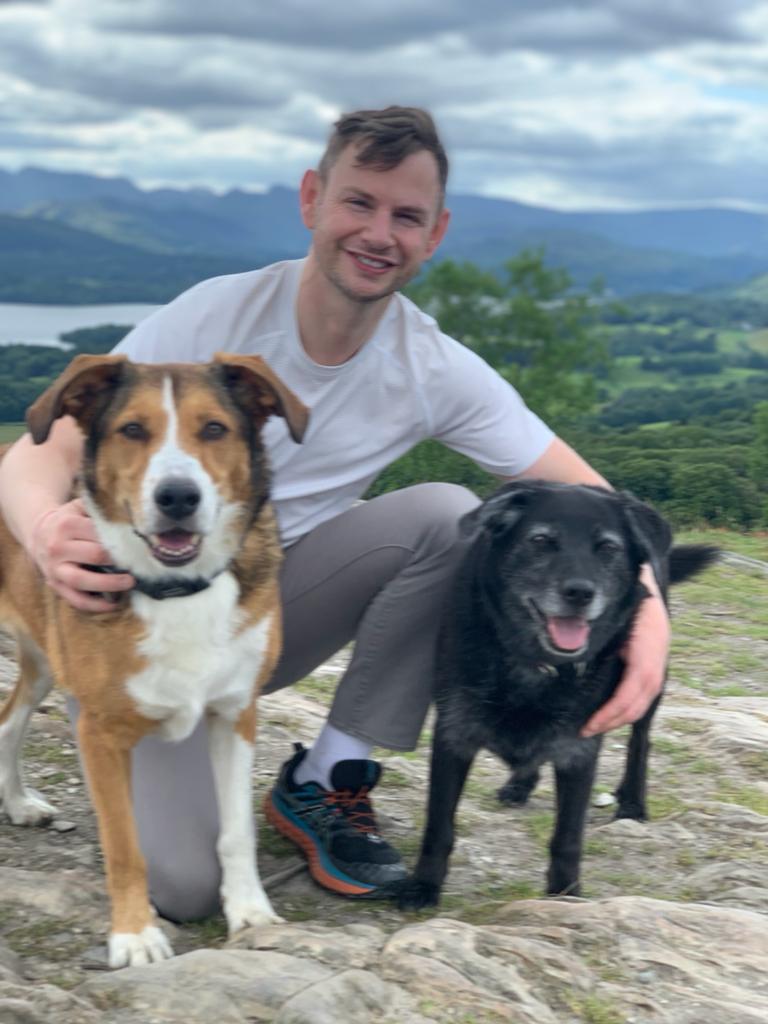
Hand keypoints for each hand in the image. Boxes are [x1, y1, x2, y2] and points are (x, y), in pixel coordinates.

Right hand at [31, 498, 133, 611]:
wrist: (39, 535)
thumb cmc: (67, 520)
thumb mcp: (79, 507)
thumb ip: (100, 508)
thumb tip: (129, 518)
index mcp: (67, 525)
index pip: (99, 534)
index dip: (121, 540)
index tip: (139, 545)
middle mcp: (58, 548)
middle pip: (94, 556)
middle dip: (119, 561)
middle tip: (138, 563)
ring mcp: (56, 569)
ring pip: (82, 581)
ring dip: (109, 584)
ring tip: (130, 583)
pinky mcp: (56, 586)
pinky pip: (76, 600)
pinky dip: (95, 605)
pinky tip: (113, 604)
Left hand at [581, 590, 669, 736]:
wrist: (648, 591)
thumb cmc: (626, 604)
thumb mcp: (613, 623)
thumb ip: (597, 643)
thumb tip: (569, 654)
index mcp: (645, 657)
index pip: (627, 697)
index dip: (608, 714)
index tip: (588, 725)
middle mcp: (655, 668)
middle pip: (635, 707)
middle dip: (611, 722)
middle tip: (586, 730)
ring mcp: (658, 669)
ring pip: (641, 705)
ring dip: (619, 719)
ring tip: (596, 725)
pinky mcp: (655, 669)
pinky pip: (643, 696)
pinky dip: (627, 708)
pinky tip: (611, 712)